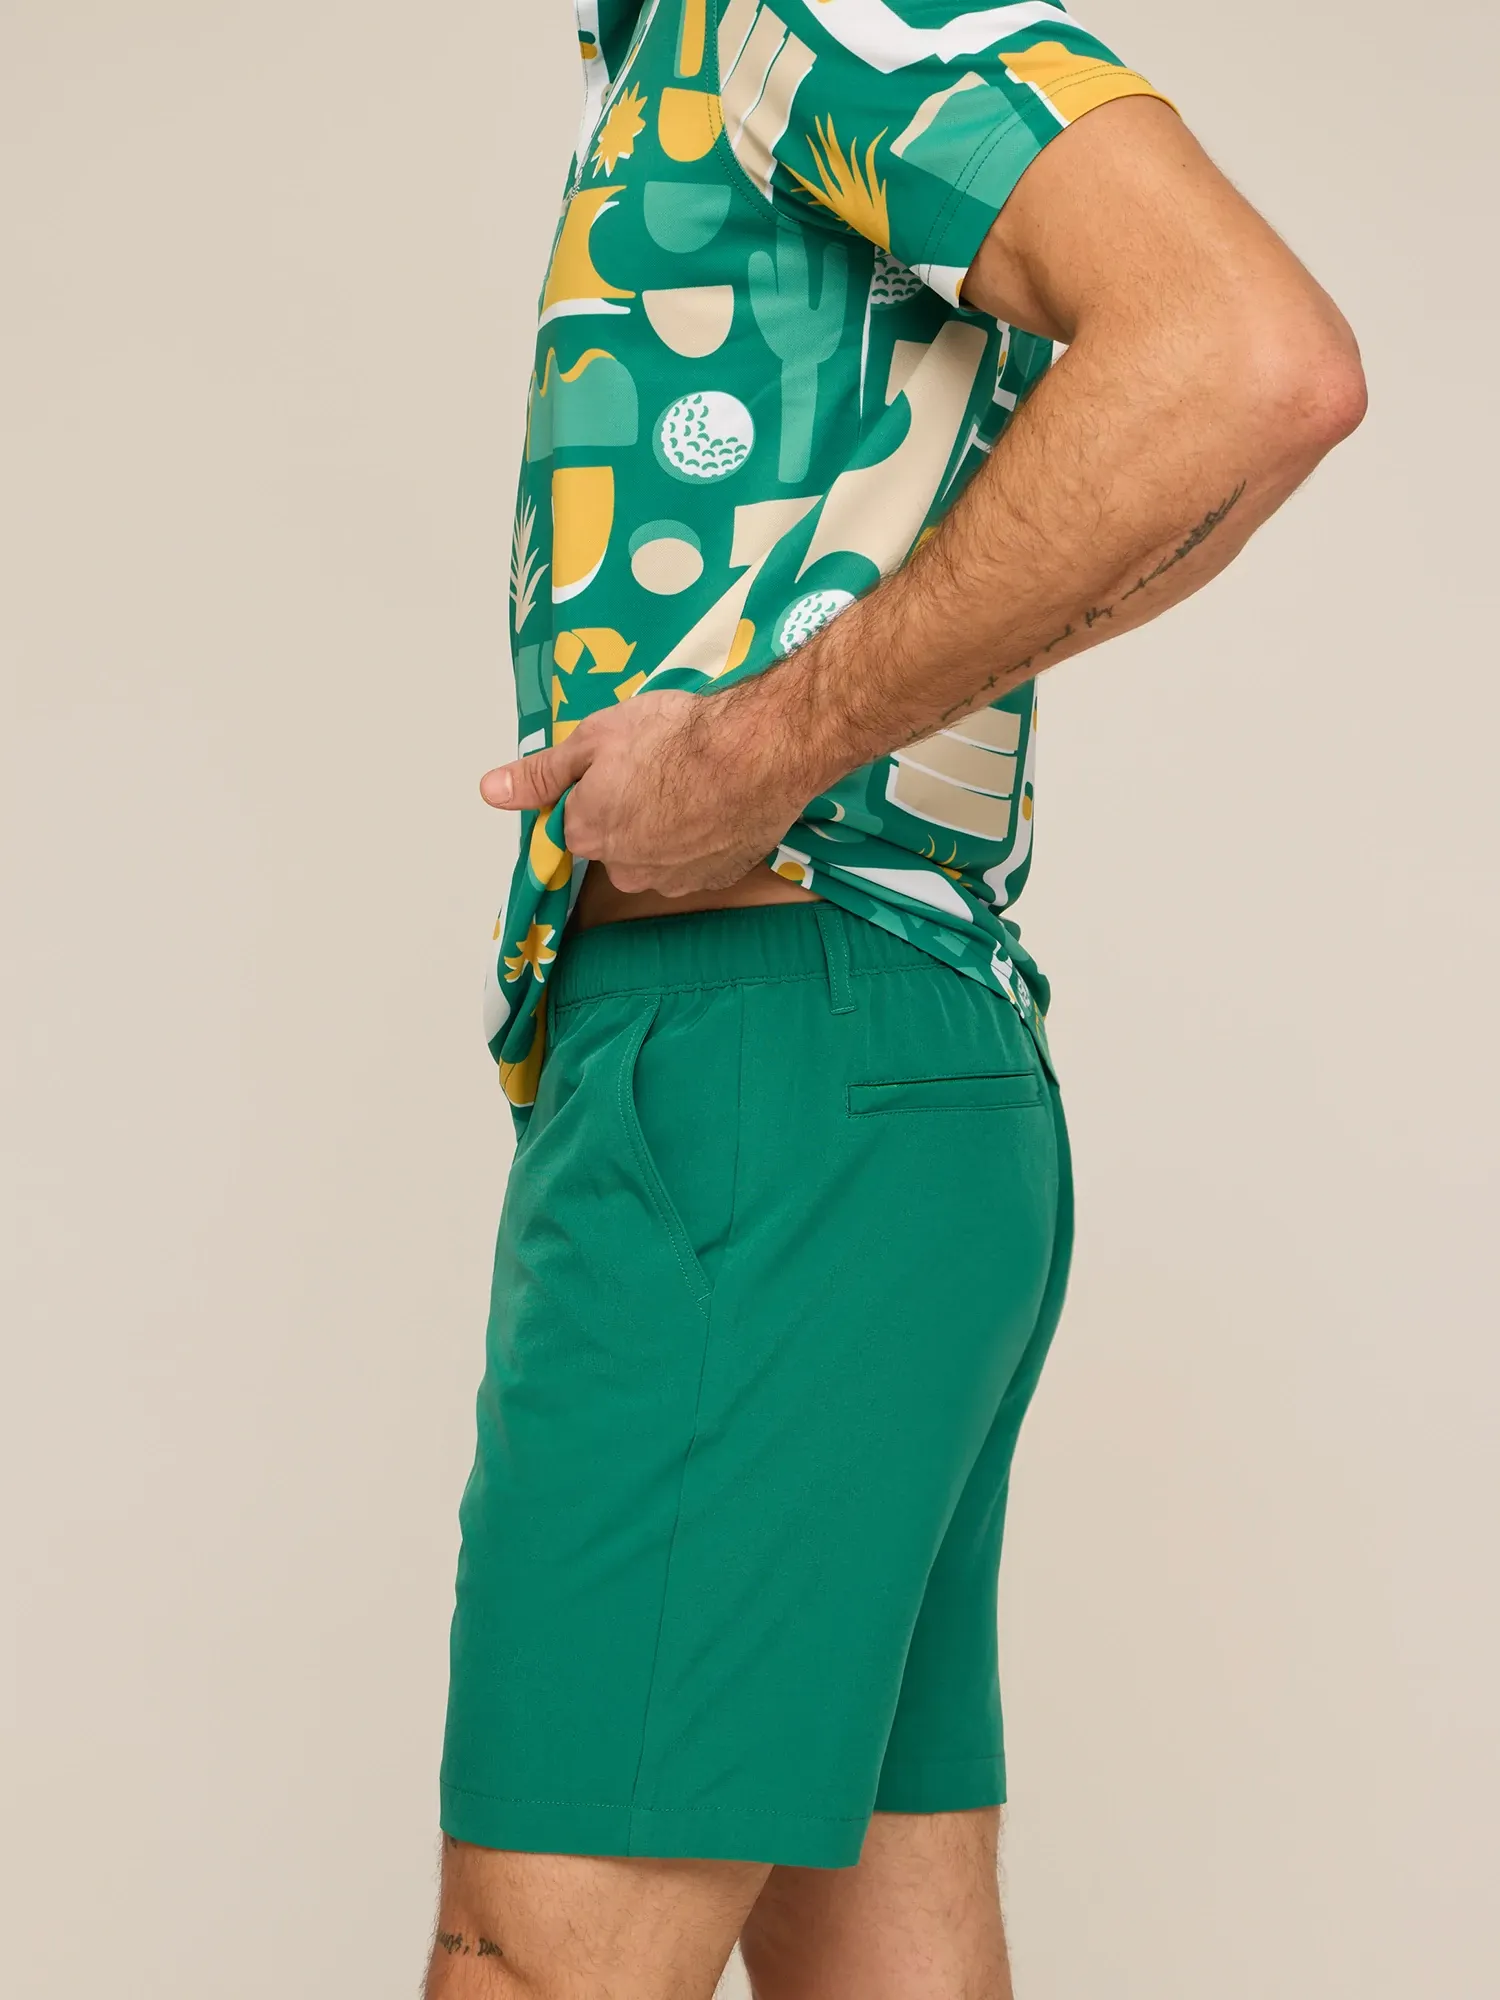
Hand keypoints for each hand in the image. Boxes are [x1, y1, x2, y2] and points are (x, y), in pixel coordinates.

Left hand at [479, 689, 808, 896]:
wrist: (760, 750)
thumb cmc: (674, 735)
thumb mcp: (594, 738)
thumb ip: (542, 773)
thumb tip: (489, 792)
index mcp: (588, 834)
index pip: (574, 823)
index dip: (596, 791)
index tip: (623, 765)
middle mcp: (625, 870)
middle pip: (616, 844)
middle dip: (633, 813)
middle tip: (662, 769)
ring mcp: (674, 880)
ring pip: (658, 856)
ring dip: (670, 830)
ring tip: (697, 784)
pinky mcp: (718, 878)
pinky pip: (698, 861)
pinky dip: (705, 838)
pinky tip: (720, 803)